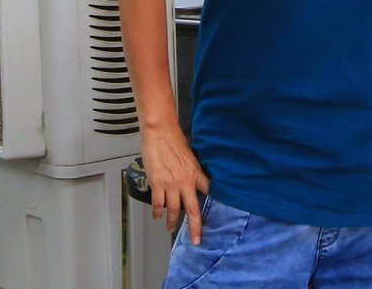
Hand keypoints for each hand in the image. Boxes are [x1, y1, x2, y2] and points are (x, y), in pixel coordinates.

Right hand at [140, 127, 210, 244]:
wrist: (160, 132)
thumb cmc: (174, 139)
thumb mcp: (190, 154)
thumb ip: (192, 168)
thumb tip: (193, 176)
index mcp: (196, 172)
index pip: (208, 190)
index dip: (212, 200)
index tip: (215, 211)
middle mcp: (185, 181)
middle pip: (193, 209)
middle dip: (195, 226)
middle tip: (197, 239)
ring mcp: (171, 184)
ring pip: (173, 209)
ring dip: (172, 221)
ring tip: (171, 228)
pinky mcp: (157, 183)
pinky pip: (158, 203)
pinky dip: (157, 212)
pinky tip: (157, 216)